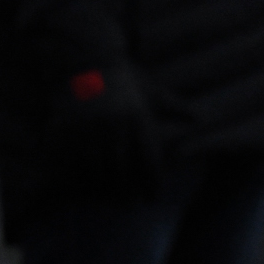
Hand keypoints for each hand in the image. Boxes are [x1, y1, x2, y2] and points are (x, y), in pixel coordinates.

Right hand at [49, 64, 161, 197]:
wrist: (85, 59)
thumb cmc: (124, 77)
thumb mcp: (151, 90)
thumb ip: (174, 107)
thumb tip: (200, 119)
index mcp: (138, 119)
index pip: (149, 161)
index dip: (152, 183)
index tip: (153, 197)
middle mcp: (113, 128)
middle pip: (121, 172)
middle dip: (126, 192)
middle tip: (130, 204)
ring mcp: (87, 131)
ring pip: (95, 172)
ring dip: (102, 190)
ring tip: (108, 200)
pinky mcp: (64, 132)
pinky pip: (70, 164)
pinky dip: (77, 179)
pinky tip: (84, 187)